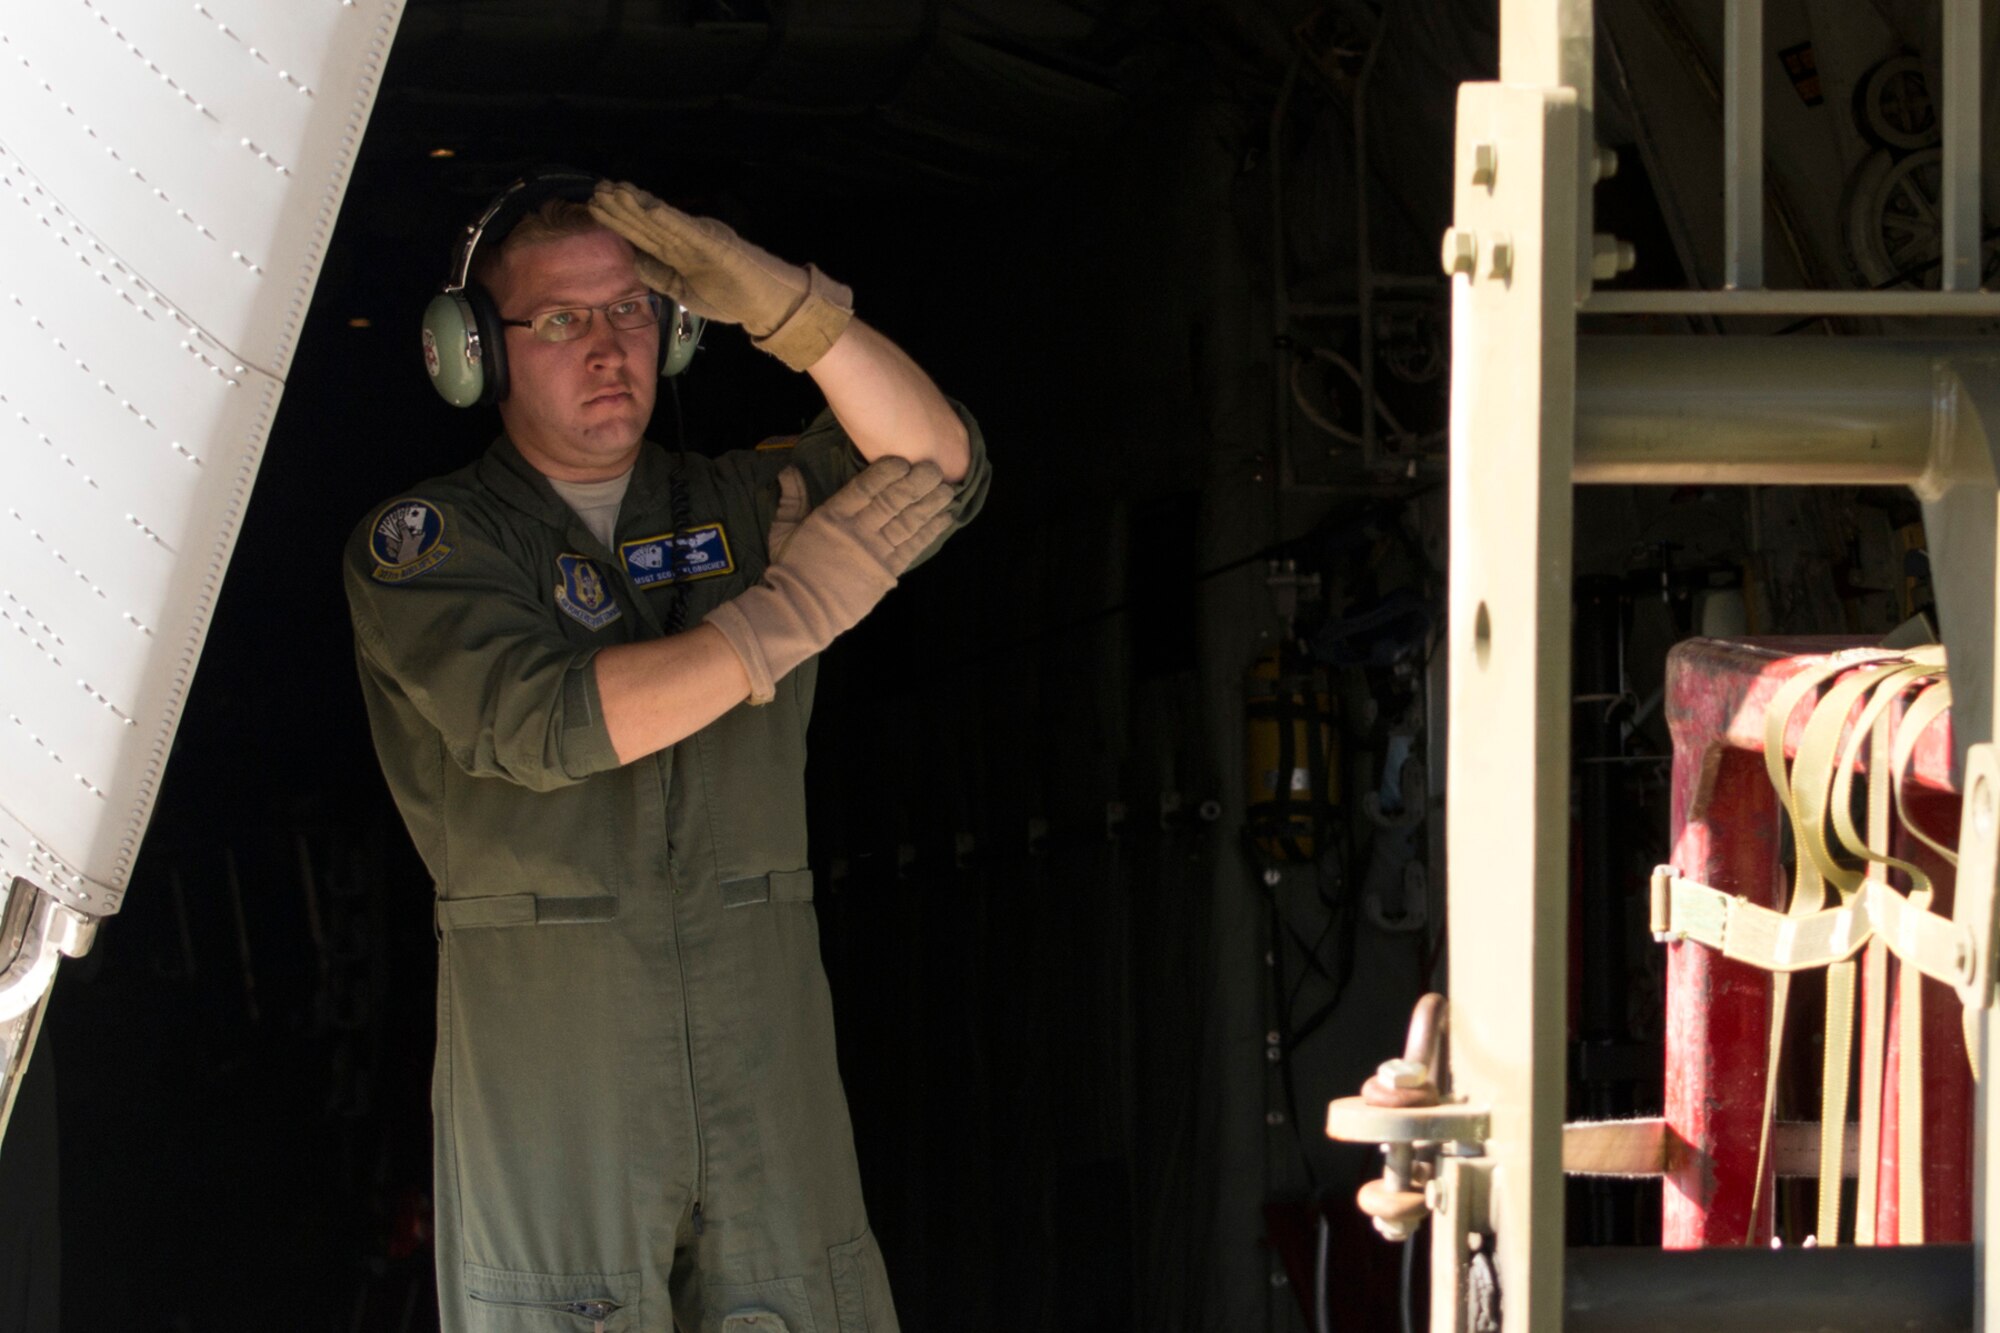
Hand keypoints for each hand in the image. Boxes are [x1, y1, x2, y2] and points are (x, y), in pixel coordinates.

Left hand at [590, 181, 853, 370]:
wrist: (766, 303)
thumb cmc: (729, 297)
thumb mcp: (683, 292)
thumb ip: (659, 276)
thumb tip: (632, 259)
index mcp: (678, 252)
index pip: (643, 234)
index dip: (620, 220)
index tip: (596, 206)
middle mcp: (686, 239)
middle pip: (646, 222)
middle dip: (621, 206)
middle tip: (596, 189)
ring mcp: (699, 239)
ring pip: (661, 221)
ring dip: (636, 205)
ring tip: (612, 190)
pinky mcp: (714, 242)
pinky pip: (685, 229)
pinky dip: (665, 217)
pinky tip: (645, 206)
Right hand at [705, 457, 955, 701]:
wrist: (800, 612)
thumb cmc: (791, 570)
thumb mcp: (783, 530)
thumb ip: (791, 499)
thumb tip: (789, 470)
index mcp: (832, 517)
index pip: (865, 488)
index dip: (886, 472)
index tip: (903, 461)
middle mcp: (857, 531)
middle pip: (893, 501)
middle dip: (917, 483)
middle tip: (934, 468)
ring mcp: (874, 553)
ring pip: (908, 522)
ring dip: (930, 504)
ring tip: (948, 489)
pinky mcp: (887, 572)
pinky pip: (913, 547)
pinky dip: (930, 531)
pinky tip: (945, 517)